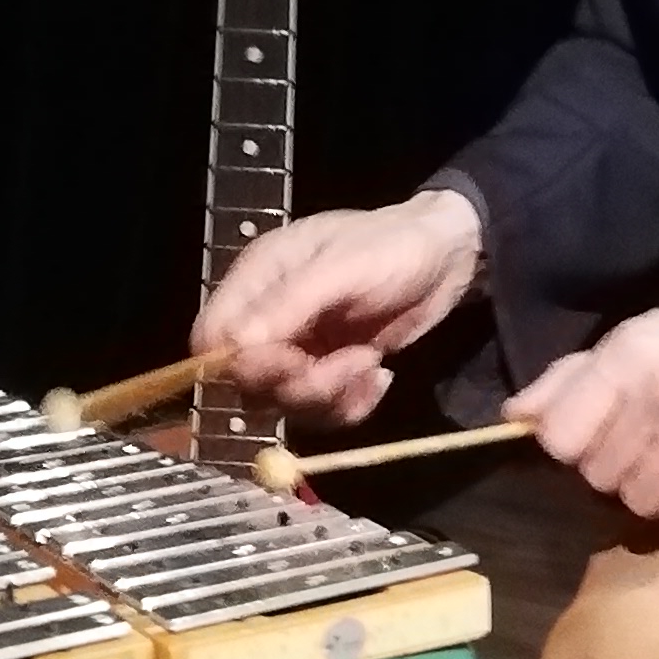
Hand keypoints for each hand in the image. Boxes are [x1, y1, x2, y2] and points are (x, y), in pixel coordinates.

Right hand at [192, 192, 481, 426]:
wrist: (447, 257)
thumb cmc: (392, 247)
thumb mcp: (342, 267)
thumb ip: (289, 304)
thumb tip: (233, 346)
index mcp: (257, 280)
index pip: (212, 338)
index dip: (241, 365)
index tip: (290, 364)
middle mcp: (270, 319)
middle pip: (249, 382)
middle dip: (300, 384)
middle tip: (348, 363)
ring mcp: (300, 349)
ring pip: (287, 404)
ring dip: (331, 396)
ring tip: (370, 361)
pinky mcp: (330, 372)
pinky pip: (323, 412)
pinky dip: (352, 405)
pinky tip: (380, 376)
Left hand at [508, 290, 658, 522]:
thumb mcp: (655, 333)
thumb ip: (579, 374)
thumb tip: (516, 416)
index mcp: (632, 352)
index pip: (561, 435)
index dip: (575, 442)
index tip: (600, 434)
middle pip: (596, 475)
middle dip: (620, 463)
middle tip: (658, 438)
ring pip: (638, 500)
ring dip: (658, 486)